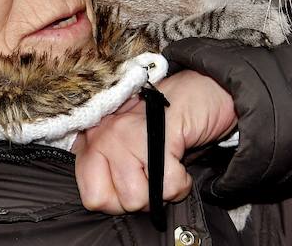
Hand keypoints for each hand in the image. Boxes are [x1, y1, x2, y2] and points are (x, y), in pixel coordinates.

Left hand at [72, 70, 236, 213]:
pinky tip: (181, 165)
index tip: (134, 187)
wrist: (202, 88)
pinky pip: (167, 187)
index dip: (116, 202)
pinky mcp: (158, 137)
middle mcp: (104, 134)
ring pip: (136, 198)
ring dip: (159, 191)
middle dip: (135, 201)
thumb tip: (108, 203)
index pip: (89, 195)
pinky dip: (181, 184)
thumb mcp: (127, 143)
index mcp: (93, 139)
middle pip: (106, 201)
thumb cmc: (165, 119)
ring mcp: (128, 135)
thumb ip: (110, 167)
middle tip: (152, 179)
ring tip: (167, 168)